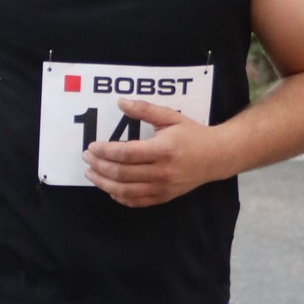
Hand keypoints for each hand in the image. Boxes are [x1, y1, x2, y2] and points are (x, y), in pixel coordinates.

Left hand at [84, 102, 218, 208]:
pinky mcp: (164, 197)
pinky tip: (109, 188)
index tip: (92, 146)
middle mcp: (162, 171)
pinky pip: (137, 201)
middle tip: (87, 157)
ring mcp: (163, 187)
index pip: (126, 154)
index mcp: (163, 150)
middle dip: (99, 166)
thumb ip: (144, 110)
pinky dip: (119, 197)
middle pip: (122, 173)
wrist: (217, 156)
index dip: (105, 151)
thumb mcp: (170, 117)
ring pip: (125, 191)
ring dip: (104, 183)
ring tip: (91, 174)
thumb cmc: (192, 134)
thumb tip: (120, 102)